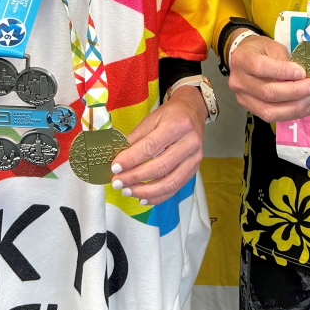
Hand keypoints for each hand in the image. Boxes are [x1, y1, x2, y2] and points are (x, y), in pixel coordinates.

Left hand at [110, 85, 207, 204]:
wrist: (193, 112)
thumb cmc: (171, 114)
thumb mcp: (151, 118)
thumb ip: (135, 138)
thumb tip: (118, 156)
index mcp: (178, 125)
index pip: (151, 146)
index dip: (131, 159)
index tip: (115, 167)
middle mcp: (189, 143)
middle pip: (160, 167)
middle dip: (135, 177)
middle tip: (117, 182)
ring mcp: (195, 158)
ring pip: (169, 182)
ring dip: (145, 191)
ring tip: (127, 191)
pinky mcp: (194, 169)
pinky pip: (175, 188)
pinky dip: (158, 196)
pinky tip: (143, 198)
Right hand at [228, 31, 309, 122]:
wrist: (244, 58)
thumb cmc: (260, 50)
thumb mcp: (273, 47)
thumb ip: (285, 61)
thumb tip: (304, 78)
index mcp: (242, 59)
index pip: (261, 67)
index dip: (283, 71)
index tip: (303, 72)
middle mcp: (238, 81)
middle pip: (267, 92)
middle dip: (295, 92)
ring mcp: (242, 98)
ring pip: (269, 111)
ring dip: (295, 107)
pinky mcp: (250, 109)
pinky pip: (271, 117)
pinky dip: (292, 114)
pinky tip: (307, 108)